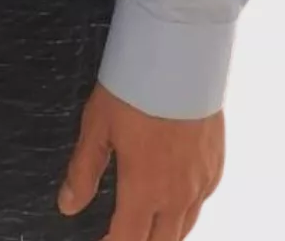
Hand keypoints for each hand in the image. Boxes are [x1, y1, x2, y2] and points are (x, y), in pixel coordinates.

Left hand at [57, 81, 223, 240]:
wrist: (180, 60)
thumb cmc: (136, 88)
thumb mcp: (97, 126)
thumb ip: (83, 170)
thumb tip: (69, 204)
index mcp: (144, 190)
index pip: (127, 240)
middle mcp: (177, 194)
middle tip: (120, 234)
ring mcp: (201, 181)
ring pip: (185, 226)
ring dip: (164, 232)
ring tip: (145, 225)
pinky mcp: (215, 164)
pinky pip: (202, 200)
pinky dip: (186, 209)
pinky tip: (174, 198)